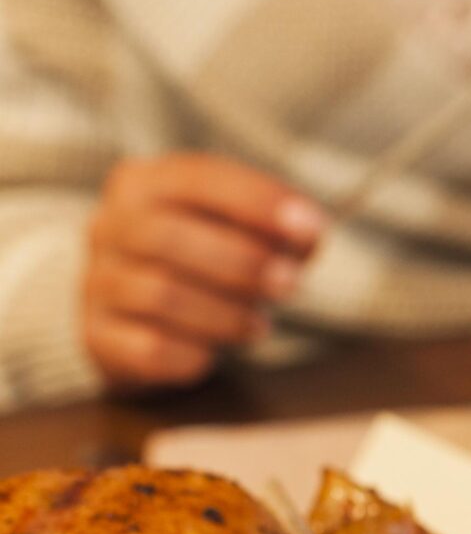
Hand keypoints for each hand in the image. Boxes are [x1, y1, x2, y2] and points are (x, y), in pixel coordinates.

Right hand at [83, 154, 322, 389]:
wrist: (138, 312)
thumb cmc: (208, 257)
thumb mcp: (242, 227)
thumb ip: (279, 227)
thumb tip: (308, 231)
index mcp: (145, 183)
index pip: (198, 178)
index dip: (257, 201)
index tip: (311, 226)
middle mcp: (110, 226)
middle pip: (167, 237)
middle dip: (242, 262)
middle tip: (291, 284)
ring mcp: (96, 282)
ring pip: (159, 294)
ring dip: (225, 314)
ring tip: (259, 325)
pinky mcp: (98, 336)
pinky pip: (147, 347)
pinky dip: (191, 354)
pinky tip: (212, 355)